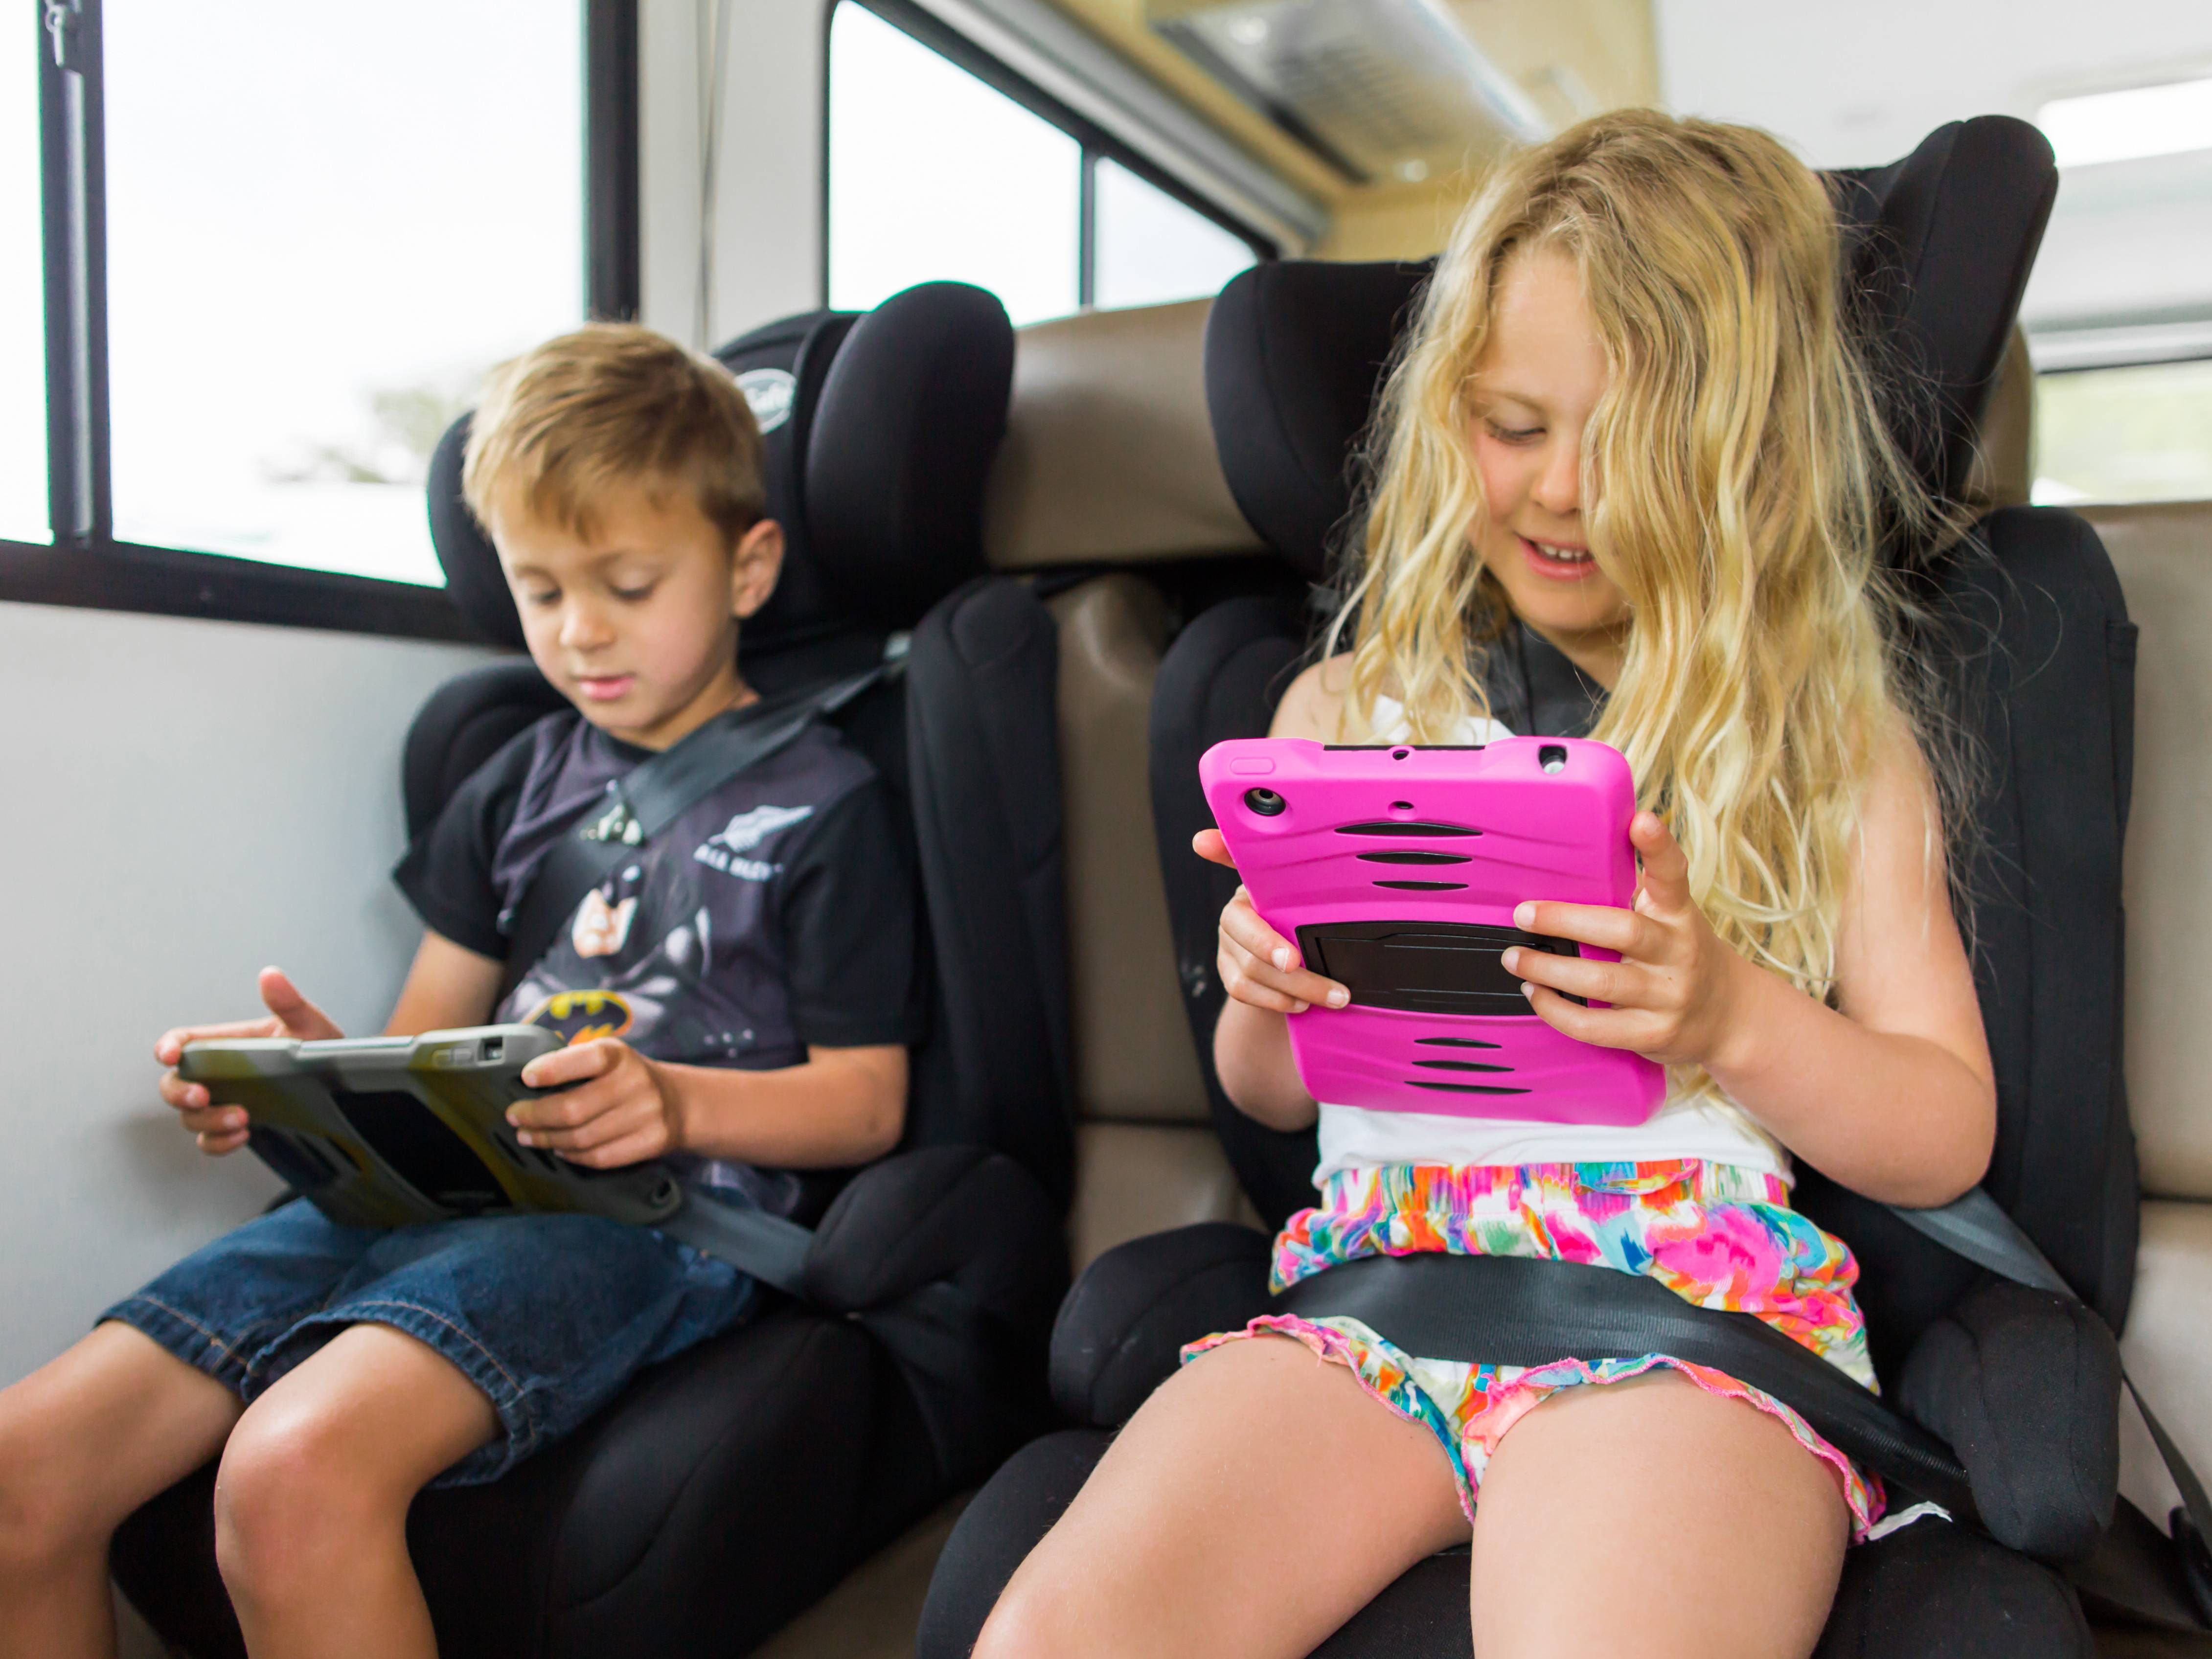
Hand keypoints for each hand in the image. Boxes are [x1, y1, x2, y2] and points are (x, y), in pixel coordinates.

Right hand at [156, 968, 343, 1155]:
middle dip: (179, 1093)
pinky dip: (218, 1142)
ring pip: (191, 1116)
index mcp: (228, 1043)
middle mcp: (219, 1073)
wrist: (343, 1085)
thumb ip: (288, 1003)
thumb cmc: (322, 1048)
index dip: (168, 1046)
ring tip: (241, 1118)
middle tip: (202, 1097)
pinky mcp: (235, 1127)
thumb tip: (270, 975)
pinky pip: (210, 1141)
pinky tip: (243, 1135)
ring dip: (208, 1121)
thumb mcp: (309, 1025)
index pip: (185, 1041)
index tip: (170, 1055)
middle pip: (174, 1084)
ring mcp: (225, 1101)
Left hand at [508, 1039, 681, 1167]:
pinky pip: (600, 1157)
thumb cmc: (627, 1077)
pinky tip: (559, 1149)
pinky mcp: (651, 1142)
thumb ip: (574, 1062)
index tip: (526, 1079)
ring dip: (547, 1139)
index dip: (552, 1070)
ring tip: (529, 1136)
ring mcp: (646, 1115)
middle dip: (535, 1116)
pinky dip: (572, 1155)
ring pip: (582, 1138)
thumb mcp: (608, 1056)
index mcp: (619, 1056)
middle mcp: (635, 1083)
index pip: (586, 1060)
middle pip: (574, 1108)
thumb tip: (527, 1080)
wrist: (679, 1102)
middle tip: (515, 1118)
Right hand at [1193, 829, 1348, 1016]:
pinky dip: (1277, 1001)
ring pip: (1251, 974)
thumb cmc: (1292, 912)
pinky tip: (1302, 1003)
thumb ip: (1301, 869)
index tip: (1291, 958)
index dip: (1262, 925)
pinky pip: (1244, 992)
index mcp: (1250, 892)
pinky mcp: (1227, 974)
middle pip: (1255, 949)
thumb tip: (1265, 846)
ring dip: (1294, 991)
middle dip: (1297, 975)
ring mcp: (1226, 947)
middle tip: (1336, 990)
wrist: (1280, 951)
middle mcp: (1232, 918)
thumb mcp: (1302, 890)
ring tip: (1330, 997)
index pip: (1245, 903)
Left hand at [1503, 811, 1747, 1069]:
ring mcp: (1668, 995)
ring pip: (1602, 982)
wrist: (1729, 1016)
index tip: (1641, 821)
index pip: (1672, 875)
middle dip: (1566, 920)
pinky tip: (1536, 996)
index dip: (1658, 847)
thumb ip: (1638, 891)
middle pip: (1623, 930)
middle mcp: (1678, 951)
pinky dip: (1557, 1011)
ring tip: (1515, 958)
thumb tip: (1574, 855)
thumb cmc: (1681, 955)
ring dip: (1549, 970)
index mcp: (1679, 913)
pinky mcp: (1653, 1033)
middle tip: (1523, 914)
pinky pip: (1596, 1027)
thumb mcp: (1671, 917)